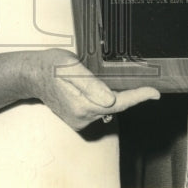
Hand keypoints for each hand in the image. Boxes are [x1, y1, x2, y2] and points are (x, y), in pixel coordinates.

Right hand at [21, 49, 159, 129]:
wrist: (32, 75)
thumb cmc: (51, 67)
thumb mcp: (71, 68)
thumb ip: (91, 85)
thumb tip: (111, 100)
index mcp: (83, 106)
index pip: (119, 104)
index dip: (139, 97)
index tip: (155, 93)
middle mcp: (82, 118)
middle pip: (115, 107)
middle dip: (126, 93)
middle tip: (126, 77)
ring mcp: (79, 121)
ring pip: (106, 108)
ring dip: (111, 95)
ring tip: (97, 77)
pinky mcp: (77, 120)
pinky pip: (98, 110)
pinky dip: (101, 99)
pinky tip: (92, 87)